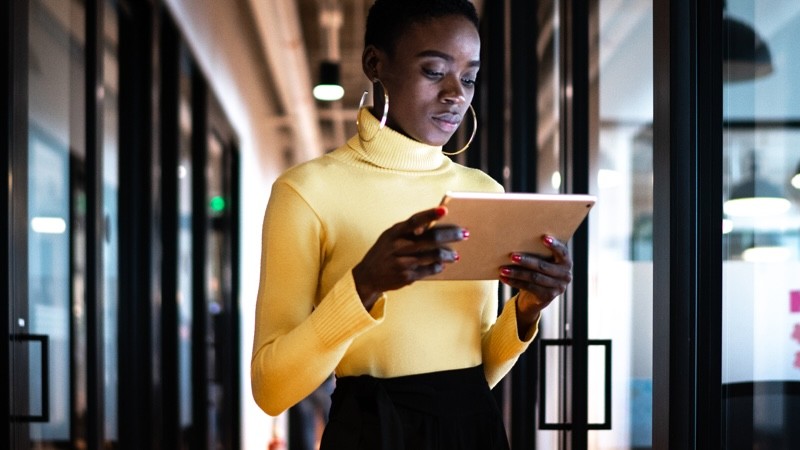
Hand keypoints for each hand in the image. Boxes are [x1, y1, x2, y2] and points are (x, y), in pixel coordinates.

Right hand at [352, 206, 466, 309]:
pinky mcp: (406, 277)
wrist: (368, 276)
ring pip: (433, 256)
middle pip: (430, 239)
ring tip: (455, 255)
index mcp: (394, 233)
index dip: (430, 215)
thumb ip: (409, 231)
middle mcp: (397, 247)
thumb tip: (436, 225)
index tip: (445, 210)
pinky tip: (442, 265)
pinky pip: (428, 270)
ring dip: (448, 255)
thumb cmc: (385, 251)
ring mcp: (402, 263)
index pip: (414, 221)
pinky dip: (438, 267)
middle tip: (464, 233)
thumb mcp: (390, 237)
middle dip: (451, 235)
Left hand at [499, 236, 572, 334]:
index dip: (554, 245)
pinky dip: (514, 282)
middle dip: (526, 261)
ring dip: (516, 273)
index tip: (543, 237)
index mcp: (566, 262)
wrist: (537, 295)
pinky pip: (529, 287)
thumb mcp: (543, 260)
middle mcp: (565, 275)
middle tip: (512, 256)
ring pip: (534, 278)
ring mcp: (558, 287)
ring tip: (503, 269)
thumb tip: (517, 239)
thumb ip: (538, 252)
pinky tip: (504, 278)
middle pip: (543, 266)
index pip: (562, 252)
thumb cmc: (539, 269)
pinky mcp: (547, 297)